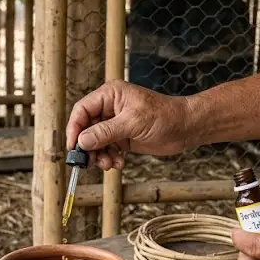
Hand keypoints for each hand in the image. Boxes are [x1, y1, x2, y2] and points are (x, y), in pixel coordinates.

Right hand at [65, 80, 191, 169]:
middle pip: (86, 128)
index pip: (82, 110)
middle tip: (91, 161)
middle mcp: (110, 108)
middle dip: (88, 146)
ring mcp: (115, 124)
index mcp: (110, 95)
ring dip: (99, 155)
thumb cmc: (164, 116)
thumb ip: (106, 132)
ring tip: (109, 164)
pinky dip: (109, 158)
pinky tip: (119, 164)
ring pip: (95, 142)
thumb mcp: (133, 123)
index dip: (75, 128)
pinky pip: (107, 149)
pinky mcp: (122, 137)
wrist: (186, 128)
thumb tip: (82, 141)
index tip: (74, 147)